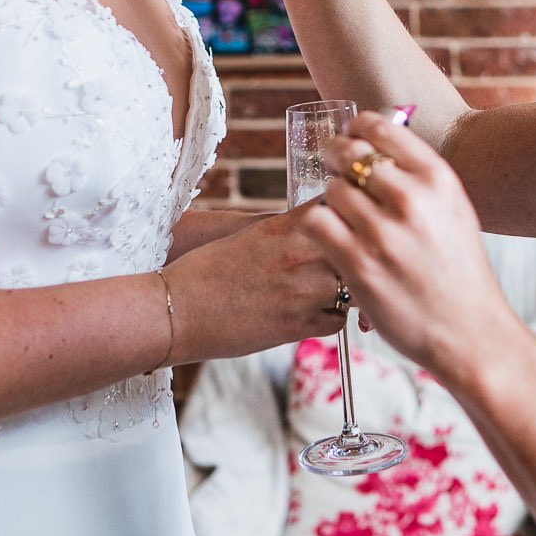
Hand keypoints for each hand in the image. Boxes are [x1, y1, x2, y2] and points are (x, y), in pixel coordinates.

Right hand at [165, 208, 347, 360]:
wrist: (177, 311)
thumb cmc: (208, 270)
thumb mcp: (252, 234)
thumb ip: (293, 227)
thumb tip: (325, 223)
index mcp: (287, 225)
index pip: (343, 208)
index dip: (352, 215)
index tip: (353, 222)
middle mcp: (300, 254)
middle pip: (358, 246)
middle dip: (357, 253)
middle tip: (353, 260)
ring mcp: (303, 292)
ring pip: (355, 286)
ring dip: (349, 288)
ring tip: (333, 290)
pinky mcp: (299, 326)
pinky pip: (338, 321)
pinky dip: (332, 317)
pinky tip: (315, 313)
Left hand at [297, 110, 524, 384]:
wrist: (470, 332)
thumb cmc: (460, 272)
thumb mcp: (455, 210)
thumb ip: (420, 178)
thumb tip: (377, 146)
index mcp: (438, 179)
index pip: (380, 128)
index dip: (356, 130)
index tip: (350, 139)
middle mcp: (412, 199)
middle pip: (349, 156)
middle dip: (335, 160)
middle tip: (332, 171)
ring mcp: (384, 233)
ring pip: (331, 189)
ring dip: (331, 200)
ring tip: (343, 218)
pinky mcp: (359, 265)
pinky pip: (317, 223)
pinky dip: (318, 226)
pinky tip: (330, 238)